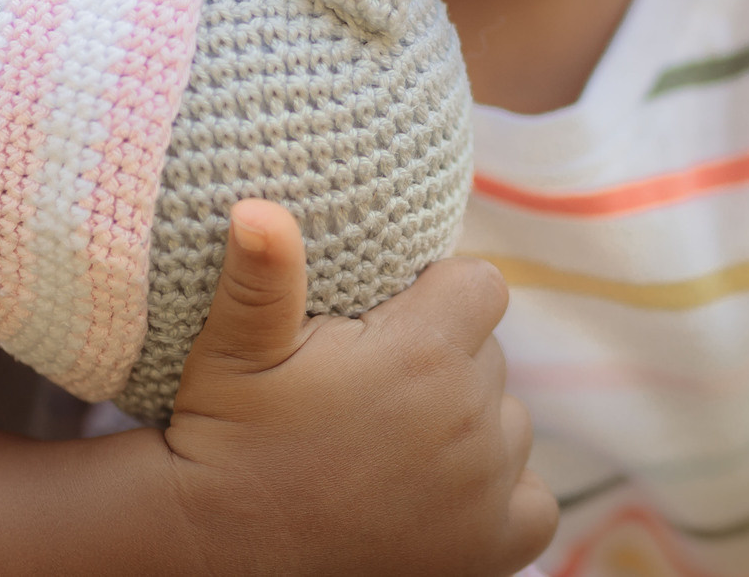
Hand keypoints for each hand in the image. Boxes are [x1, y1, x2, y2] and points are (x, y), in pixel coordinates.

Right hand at [162, 201, 557, 576]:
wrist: (215, 555)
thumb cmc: (226, 439)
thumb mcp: (234, 350)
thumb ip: (262, 275)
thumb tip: (258, 207)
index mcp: (422, 352)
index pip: (482, 286)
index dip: (441, 298)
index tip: (393, 324)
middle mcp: (468, 416)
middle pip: (490, 359)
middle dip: (446, 364)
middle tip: (376, 394)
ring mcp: (485, 487)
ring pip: (508, 426)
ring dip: (470, 430)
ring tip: (395, 447)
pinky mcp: (492, 547)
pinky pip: (533, 503)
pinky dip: (500, 499)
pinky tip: (442, 495)